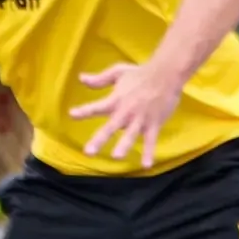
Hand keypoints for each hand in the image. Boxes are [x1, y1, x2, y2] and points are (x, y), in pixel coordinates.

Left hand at [68, 62, 183, 168]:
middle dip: (99, 139)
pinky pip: (151, 141)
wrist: (166, 74)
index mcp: (116, 99)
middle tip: (89, 152)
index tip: (72, 114)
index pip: (97, 107)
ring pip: (130, 135)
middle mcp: (126, 112)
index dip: (85, 111)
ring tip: (116, 156)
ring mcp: (140, 119)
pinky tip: (146, 166)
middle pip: (110, 127)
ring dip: (124, 145)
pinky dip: (149, 153)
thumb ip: (99, 79)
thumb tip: (81, 78)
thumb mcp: (118, 72)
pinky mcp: (154, 124)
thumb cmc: (140, 73)